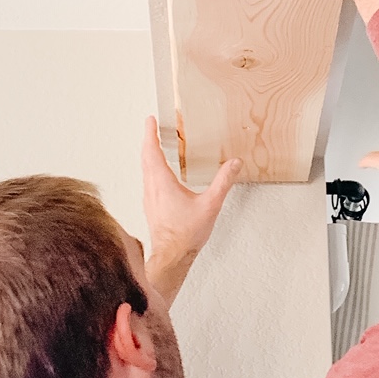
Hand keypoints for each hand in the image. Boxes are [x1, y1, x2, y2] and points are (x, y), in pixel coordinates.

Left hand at [141, 117, 238, 304]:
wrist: (172, 257)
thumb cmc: (186, 234)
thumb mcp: (210, 205)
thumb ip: (223, 182)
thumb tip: (234, 163)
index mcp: (162, 182)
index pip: (152, 151)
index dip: (150, 133)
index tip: (150, 120)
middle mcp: (152, 188)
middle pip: (145, 158)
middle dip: (148, 140)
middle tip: (150, 128)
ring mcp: (149, 198)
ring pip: (145, 170)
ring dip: (148, 155)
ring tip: (154, 146)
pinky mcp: (151, 207)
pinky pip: (148, 181)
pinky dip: (151, 169)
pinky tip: (159, 174)